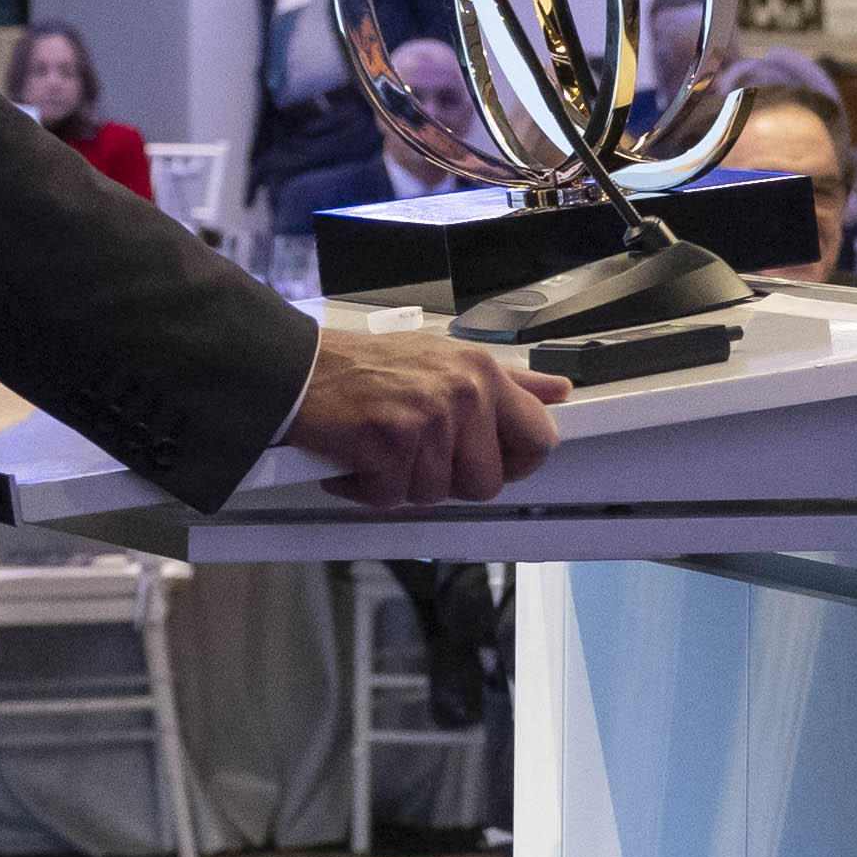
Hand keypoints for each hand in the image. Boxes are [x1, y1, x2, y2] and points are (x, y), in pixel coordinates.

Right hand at [282, 317, 561, 506]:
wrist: (299, 368)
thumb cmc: (368, 367)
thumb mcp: (447, 359)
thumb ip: (509, 382)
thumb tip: (558, 392)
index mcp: (481, 373)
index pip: (539, 438)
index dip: (517, 464)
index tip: (493, 464)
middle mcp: (462, 392)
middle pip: (486, 482)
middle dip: (449, 481)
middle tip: (418, 457)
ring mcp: (427, 418)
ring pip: (436, 494)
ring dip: (402, 484)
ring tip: (383, 450)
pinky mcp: (388, 441)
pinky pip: (392, 496)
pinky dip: (368, 489)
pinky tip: (358, 461)